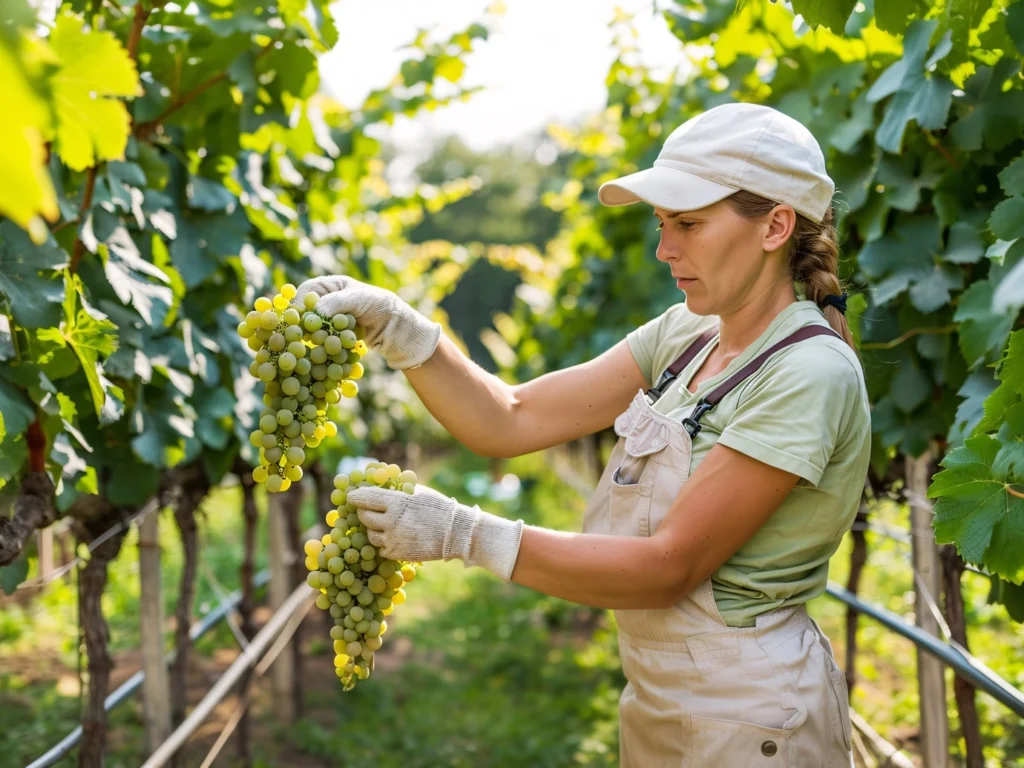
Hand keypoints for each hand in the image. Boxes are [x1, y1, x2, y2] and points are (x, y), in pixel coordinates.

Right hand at [292, 275, 440, 369]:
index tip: (302, 320)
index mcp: (329, 286)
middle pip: (304, 313)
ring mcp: (328, 322)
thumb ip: (337, 302)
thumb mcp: (359, 299)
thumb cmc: (380, 305)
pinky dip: (323, 349)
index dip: (300, 305)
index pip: (306, 292)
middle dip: (304, 326)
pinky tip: (327, 355)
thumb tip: (316, 311)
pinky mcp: (332, 337)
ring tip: (319, 347)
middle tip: (305, 337)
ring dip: (313, 339)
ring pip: (311, 331)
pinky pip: (321, 343)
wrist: (397, 328)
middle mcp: (325, 302)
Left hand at [347, 484, 523, 580]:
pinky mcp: (397, 554)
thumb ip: (397, 489)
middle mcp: (391, 522)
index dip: (355, 496)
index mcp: (396, 503)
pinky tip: (392, 537)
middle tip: (366, 510)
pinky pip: (381, 549)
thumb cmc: (438, 507)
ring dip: (373, 528)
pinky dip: (383, 543)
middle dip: (363, 512)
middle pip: (364, 517)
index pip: (365, 498)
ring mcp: (393, 540)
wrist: (455, 532)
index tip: (351, 496)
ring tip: (382, 524)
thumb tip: (377, 483)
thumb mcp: (418, 491)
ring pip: (370, 535)